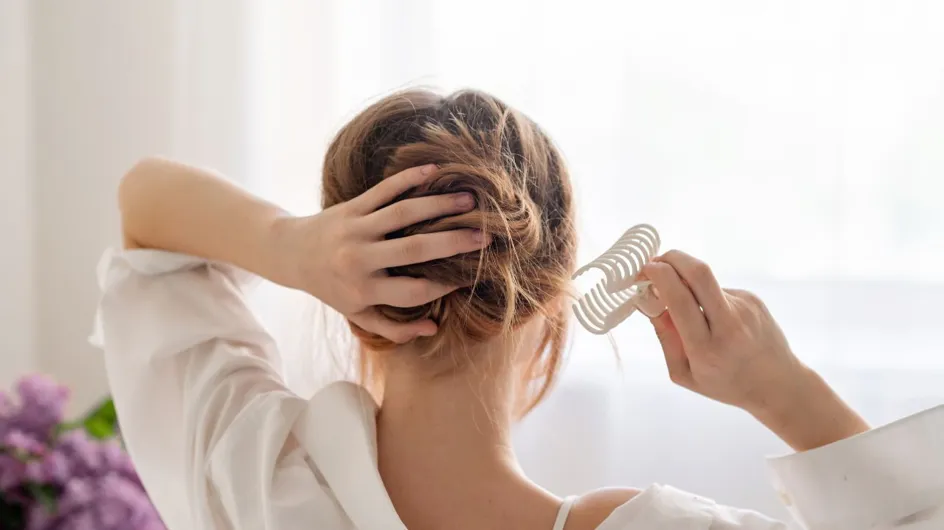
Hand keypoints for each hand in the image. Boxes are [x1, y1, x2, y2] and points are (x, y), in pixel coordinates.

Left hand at [273, 165, 487, 342]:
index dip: (443, 286)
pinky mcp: (351, 206)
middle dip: (453, 242)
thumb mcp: (357, 314)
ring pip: (403, 213)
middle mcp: (359, 260)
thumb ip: (393, 328)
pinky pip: (383, 190)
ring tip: (470, 200)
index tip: (467, 278)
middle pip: (415, 250)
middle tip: (486, 235)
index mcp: (363, 291)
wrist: (291, 254)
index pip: (414, 291)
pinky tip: (435, 170)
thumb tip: (433, 328)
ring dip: (439, 204)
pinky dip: (409, 178)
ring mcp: (355, 230)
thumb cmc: (332, 288)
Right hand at [642, 250, 867, 450]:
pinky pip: (718, 290)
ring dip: (687, 285)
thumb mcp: (684, 373)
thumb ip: (666, 338)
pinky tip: (716, 320)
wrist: (779, 384)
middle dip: (671, 258)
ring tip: (692, 311)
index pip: (680, 298)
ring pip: (706, 281)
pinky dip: (706, 297)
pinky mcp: (753, 299)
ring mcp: (744, 307)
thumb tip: (651, 303)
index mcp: (706, 348)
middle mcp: (729, 323)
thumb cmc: (727, 384)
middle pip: (699, 272)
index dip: (659, 276)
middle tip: (656, 263)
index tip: (644, 271)